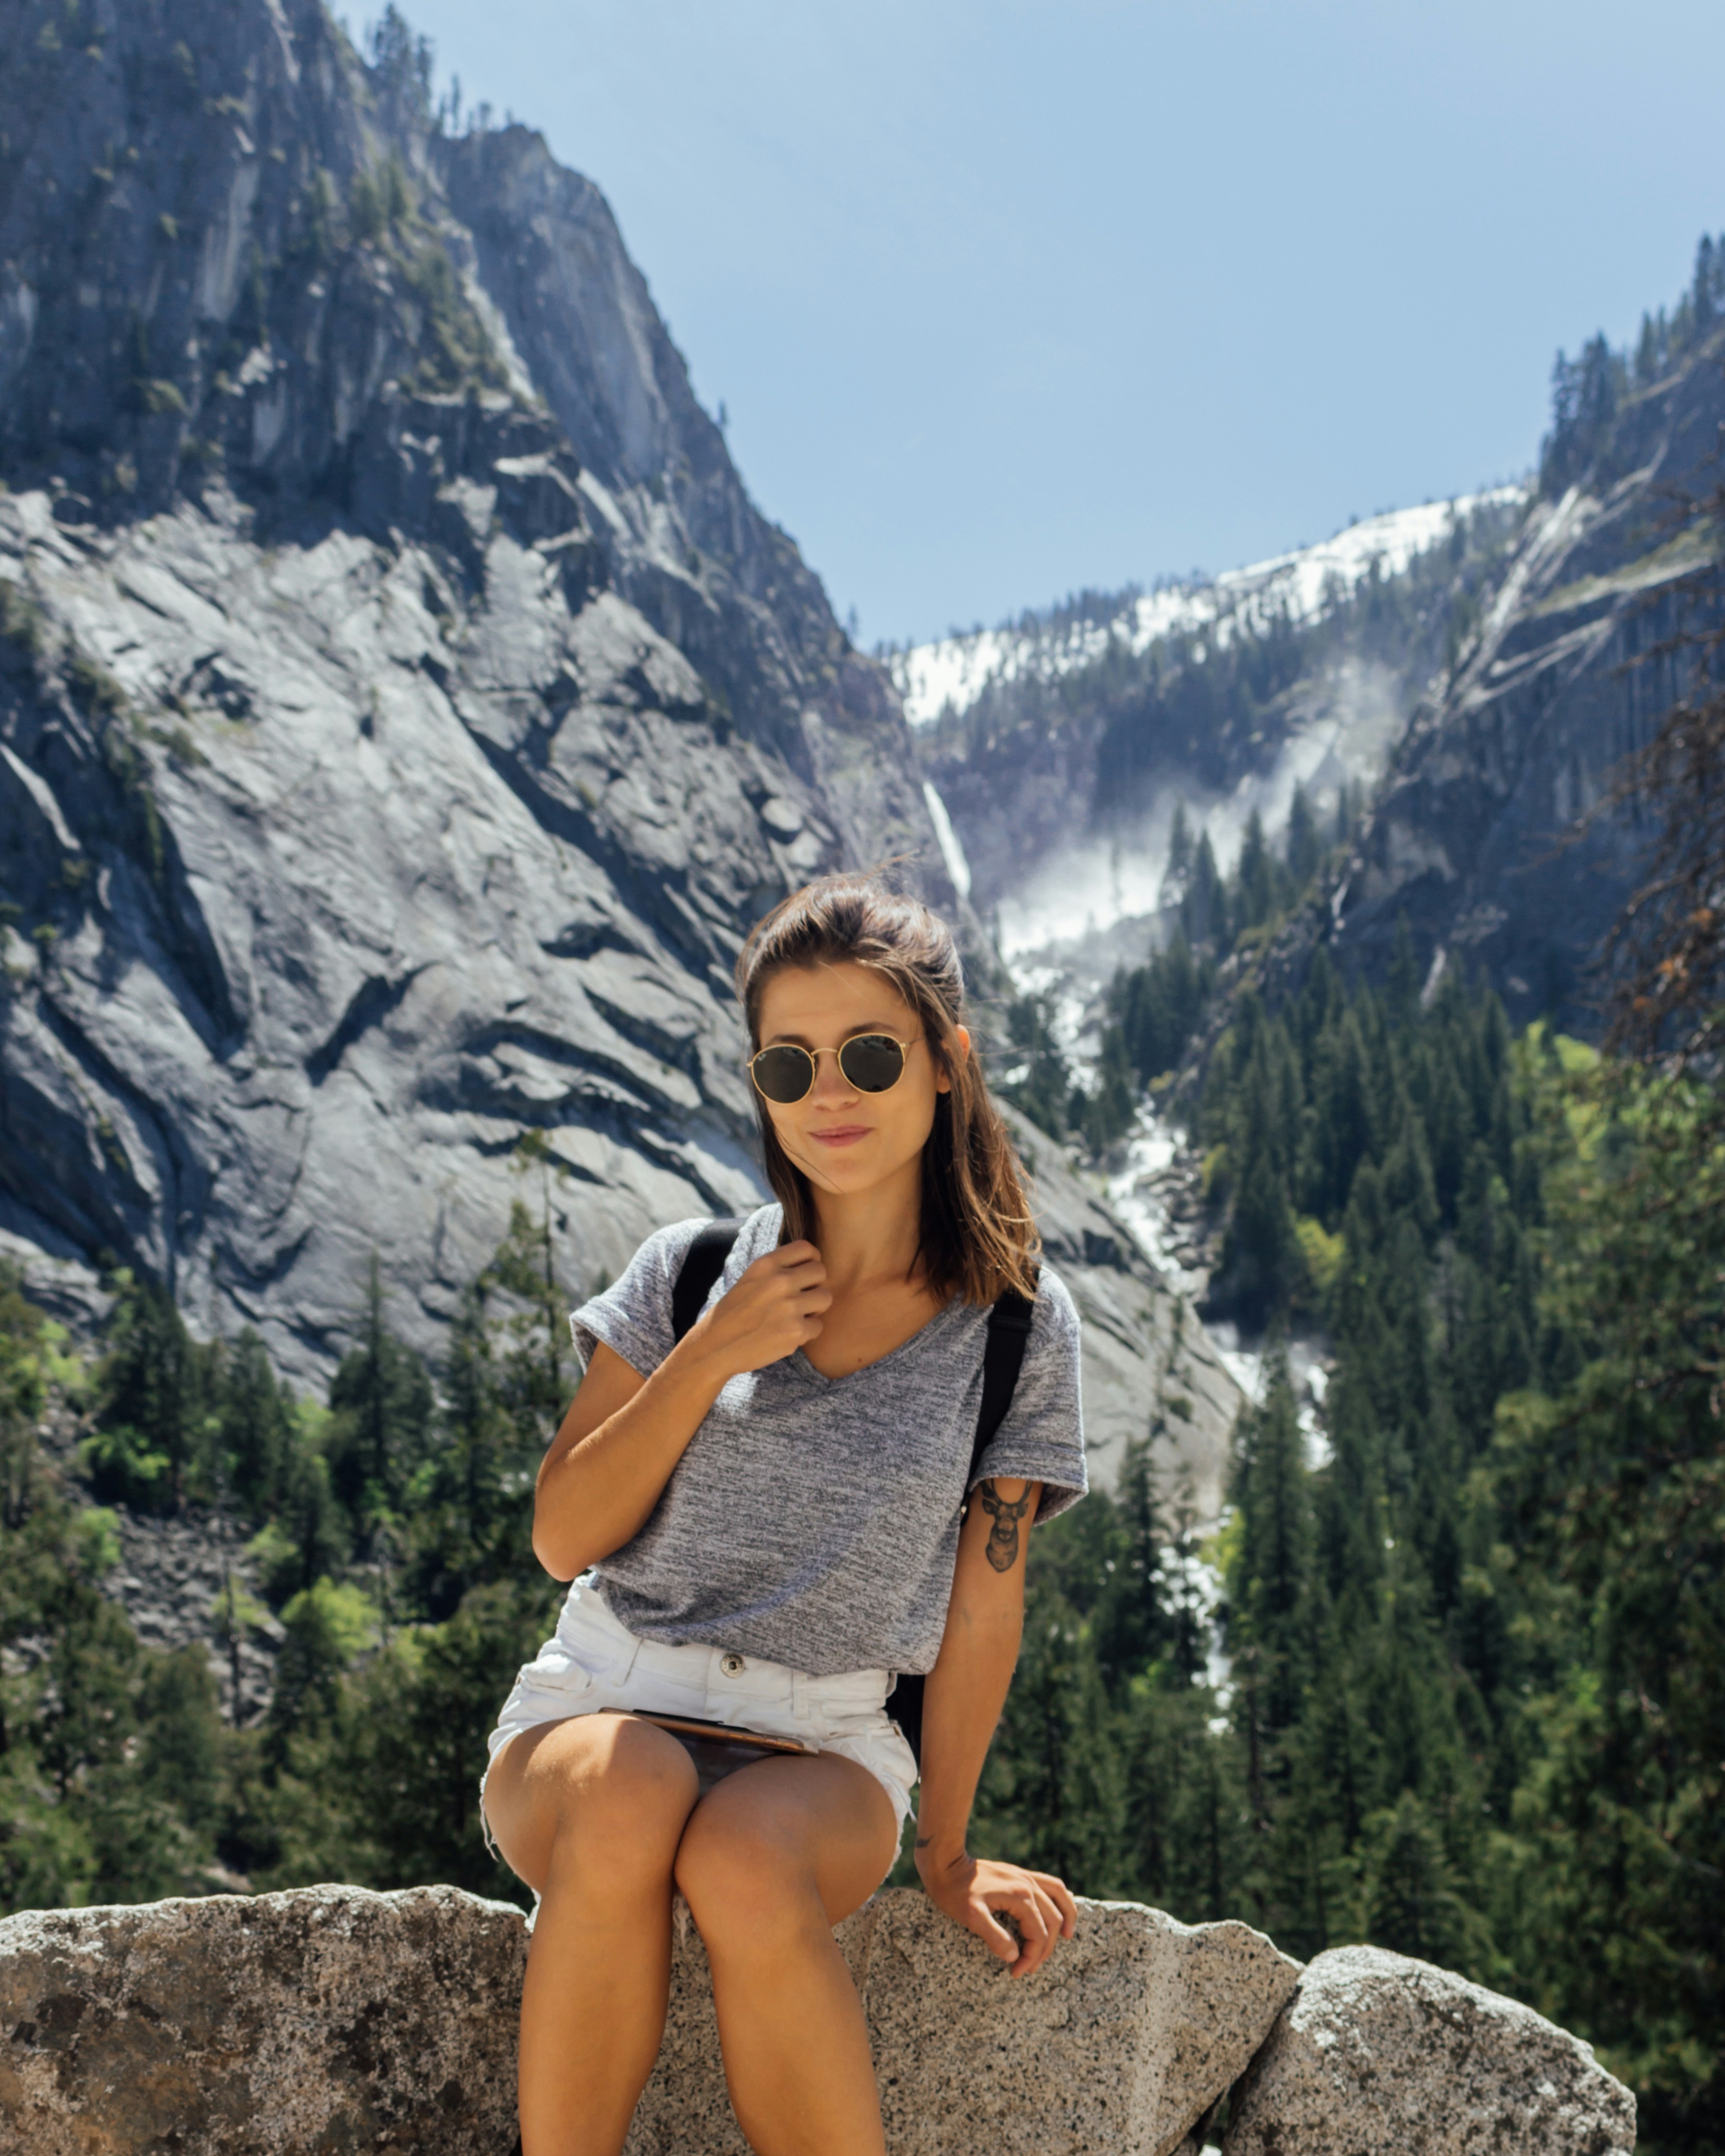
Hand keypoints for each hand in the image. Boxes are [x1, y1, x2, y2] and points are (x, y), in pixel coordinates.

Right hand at [686, 1241, 829, 1376]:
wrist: (716, 1346)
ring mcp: (789, 1306)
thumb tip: (811, 1262)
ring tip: (796, 1316)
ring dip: (815, 1309)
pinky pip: (818, 1326)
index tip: (805, 1274)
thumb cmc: (735, 1312)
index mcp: (766, 1264)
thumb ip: (778, 1268)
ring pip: (825, 1298)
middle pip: (821, 1272)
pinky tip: (787, 1334)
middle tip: (801, 1298)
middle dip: (815, 1285)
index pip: (807, 1248)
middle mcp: (780, 1281)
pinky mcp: (795, 1331)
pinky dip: (806, 1333)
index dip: (811, 1260)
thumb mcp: (751, 1278)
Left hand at [916, 1847, 1077, 1978]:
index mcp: (1020, 1897)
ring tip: (1068, 1937)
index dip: (1031, 1957)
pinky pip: (1050, 1884)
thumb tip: (1015, 1956)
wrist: (946, 1863)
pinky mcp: (1021, 1874)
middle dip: (1044, 1949)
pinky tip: (1060, 1907)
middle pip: (1052, 1921)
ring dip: (1065, 1919)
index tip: (1016, 1972)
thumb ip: (995, 1937)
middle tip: (1029, 1967)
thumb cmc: (956, 1891)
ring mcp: (1026, 1877)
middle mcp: (1029, 1885)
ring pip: (1058, 1898)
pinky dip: (1060, 1898)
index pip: (1038, 1934)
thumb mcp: (972, 1917)